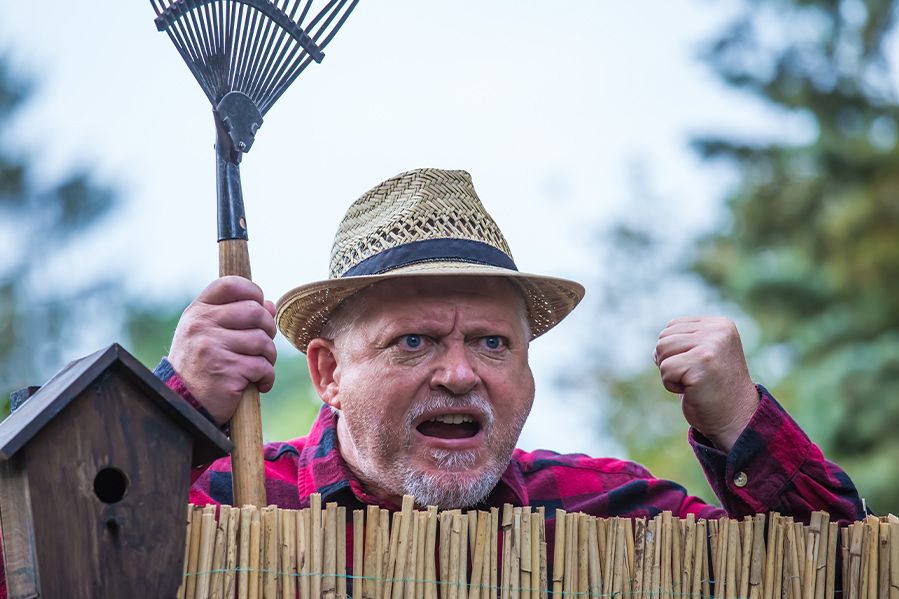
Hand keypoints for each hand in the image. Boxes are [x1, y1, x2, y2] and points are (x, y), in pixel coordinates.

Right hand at [168, 276, 276, 425]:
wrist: (184, 405)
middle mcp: (201, 325)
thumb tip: (269, 304)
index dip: (252, 292)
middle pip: (255, 312)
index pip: (230, 284)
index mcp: (198, 312)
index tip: (258, 308)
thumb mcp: (210, 334)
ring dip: (269, 357)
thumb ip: (237, 316)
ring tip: (258, 368)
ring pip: (262, 341)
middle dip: (268, 329)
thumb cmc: (201, 366)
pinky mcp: (225, 370)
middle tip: (262, 346)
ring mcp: (212, 347)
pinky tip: (258, 384)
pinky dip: (267, 377)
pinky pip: (263, 366)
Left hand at [653, 316, 758, 451]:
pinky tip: (693, 390)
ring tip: (694, 382)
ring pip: (661, 350)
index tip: (698, 367)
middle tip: (695, 377)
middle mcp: (718, 331)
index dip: (675, 351)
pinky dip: (672, 385)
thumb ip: (683, 344)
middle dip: (670, 361)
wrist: (735, 419)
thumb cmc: (713, 390)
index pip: (672, 326)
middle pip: (664, 338)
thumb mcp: (702, 357)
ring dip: (670, 373)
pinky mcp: (702, 363)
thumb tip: (655, 349)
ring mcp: (712, 345)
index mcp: (720, 325)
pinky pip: (666, 370)